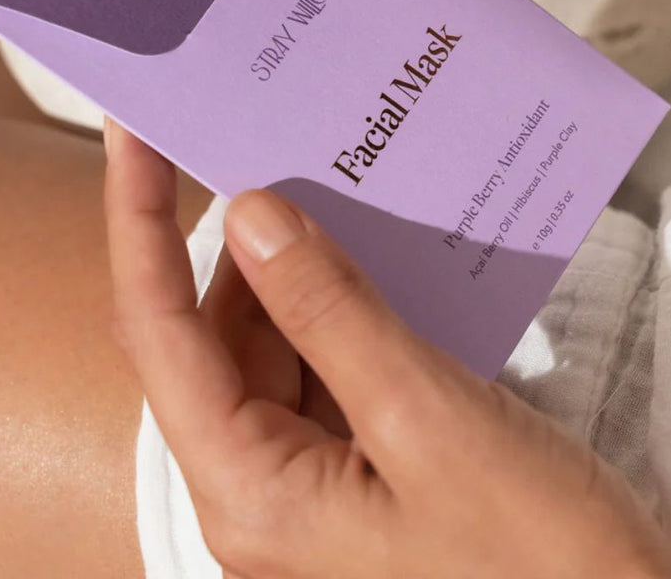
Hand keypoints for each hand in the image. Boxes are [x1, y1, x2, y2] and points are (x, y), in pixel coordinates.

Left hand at [104, 120, 670, 578]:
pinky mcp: (373, 464)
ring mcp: (320, 479)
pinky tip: (381, 252)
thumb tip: (252, 213)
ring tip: (327, 180)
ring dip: (300, 267)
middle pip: (218, 336)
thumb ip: (332, 313)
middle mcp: (267, 486)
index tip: (135, 133)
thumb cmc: (536, 553)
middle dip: (236, 238)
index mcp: (252, 491)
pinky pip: (336, 364)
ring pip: (280, 345)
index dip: (138, 224)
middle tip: (256, 139)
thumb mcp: (427, 418)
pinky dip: (349, 304)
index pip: (160, 333)